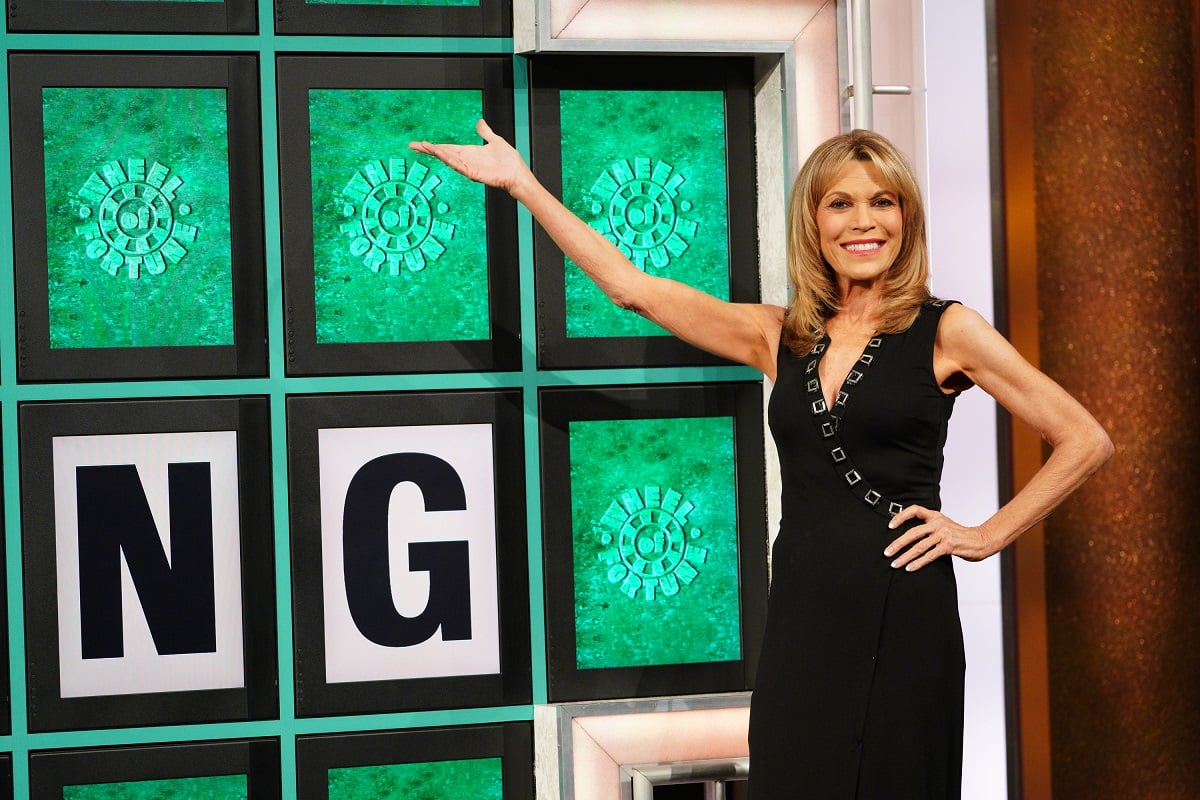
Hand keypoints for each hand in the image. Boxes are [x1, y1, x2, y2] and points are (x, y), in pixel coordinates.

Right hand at [408, 118, 530, 193]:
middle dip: (428, 149)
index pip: (447, 148)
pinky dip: (448, 159)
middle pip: (443, 153)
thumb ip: (485, 132)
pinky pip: (458, 165)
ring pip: (448, 158)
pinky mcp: (473, 173)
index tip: (421, 143)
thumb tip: (480, 122)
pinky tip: (439, 153)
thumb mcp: (494, 140)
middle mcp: (466, 160)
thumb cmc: (508, 161)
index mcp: (469, 152)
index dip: (434, 145)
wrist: (517, 173)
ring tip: (422, 146)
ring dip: (435, 152)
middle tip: (412, 146)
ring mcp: (468, 167)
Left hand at [883, 505, 995, 571]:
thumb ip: (929, 526)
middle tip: (887, 552)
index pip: (914, 510)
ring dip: (905, 556)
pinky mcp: (948, 546)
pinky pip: (929, 556)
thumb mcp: (944, 524)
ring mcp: (943, 535)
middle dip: (897, 543)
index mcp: (935, 516)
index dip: (900, 516)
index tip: (890, 526)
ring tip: (895, 563)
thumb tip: (909, 534)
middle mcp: (938, 523)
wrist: (981, 540)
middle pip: (913, 532)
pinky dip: (918, 563)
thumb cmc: (960, 535)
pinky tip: (910, 568)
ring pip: (919, 546)